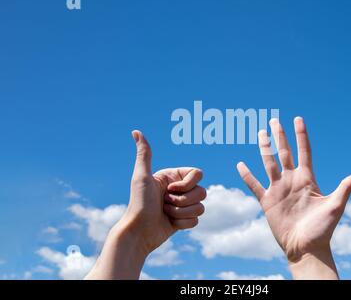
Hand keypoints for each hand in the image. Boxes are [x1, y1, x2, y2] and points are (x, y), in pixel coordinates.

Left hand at [85, 130, 205, 278]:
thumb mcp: (141, 177)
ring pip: (201, 207)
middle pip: (202, 192)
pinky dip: (183, 224)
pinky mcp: (184, 220)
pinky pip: (196, 220)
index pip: (198, 174)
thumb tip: (135, 131)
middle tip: (164, 203)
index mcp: (173, 177)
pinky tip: (169, 223)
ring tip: (166, 214)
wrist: (138, 232)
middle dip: (183, 201)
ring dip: (181, 213)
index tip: (169, 190)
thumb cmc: (138, 204)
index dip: (187, 184)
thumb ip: (144, 154)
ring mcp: (182, 205)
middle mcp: (179, 190)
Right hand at [237, 118, 350, 278]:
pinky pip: (254, 185)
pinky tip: (240, 164)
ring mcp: (278, 189)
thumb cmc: (323, 229)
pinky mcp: (267, 201)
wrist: (306, 248)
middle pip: (284, 153)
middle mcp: (292, 180)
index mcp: (307, 179)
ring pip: (268, 163)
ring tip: (260, 134)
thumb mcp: (336, 205)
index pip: (304, 151)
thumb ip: (346, 187)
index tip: (298, 119)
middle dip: (279, 136)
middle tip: (274, 120)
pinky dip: (247, 175)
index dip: (301, 135)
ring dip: (264, 148)